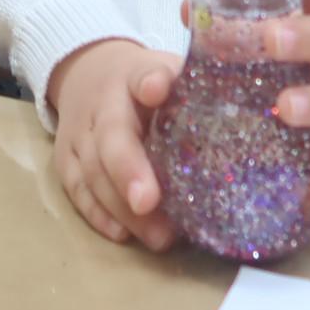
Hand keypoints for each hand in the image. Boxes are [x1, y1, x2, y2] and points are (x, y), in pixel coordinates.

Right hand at [44, 40, 181, 248]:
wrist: (86, 74)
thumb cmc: (145, 83)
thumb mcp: (170, 73)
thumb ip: (196, 91)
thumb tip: (244, 119)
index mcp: (134, 75)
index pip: (142, 74)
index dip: (150, 82)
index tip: (156, 89)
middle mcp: (101, 103)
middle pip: (111, 135)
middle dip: (127, 169)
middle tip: (148, 202)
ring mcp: (78, 133)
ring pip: (93, 171)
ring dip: (122, 208)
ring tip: (158, 236)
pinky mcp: (64, 161)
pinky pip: (77, 190)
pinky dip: (98, 215)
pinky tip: (123, 234)